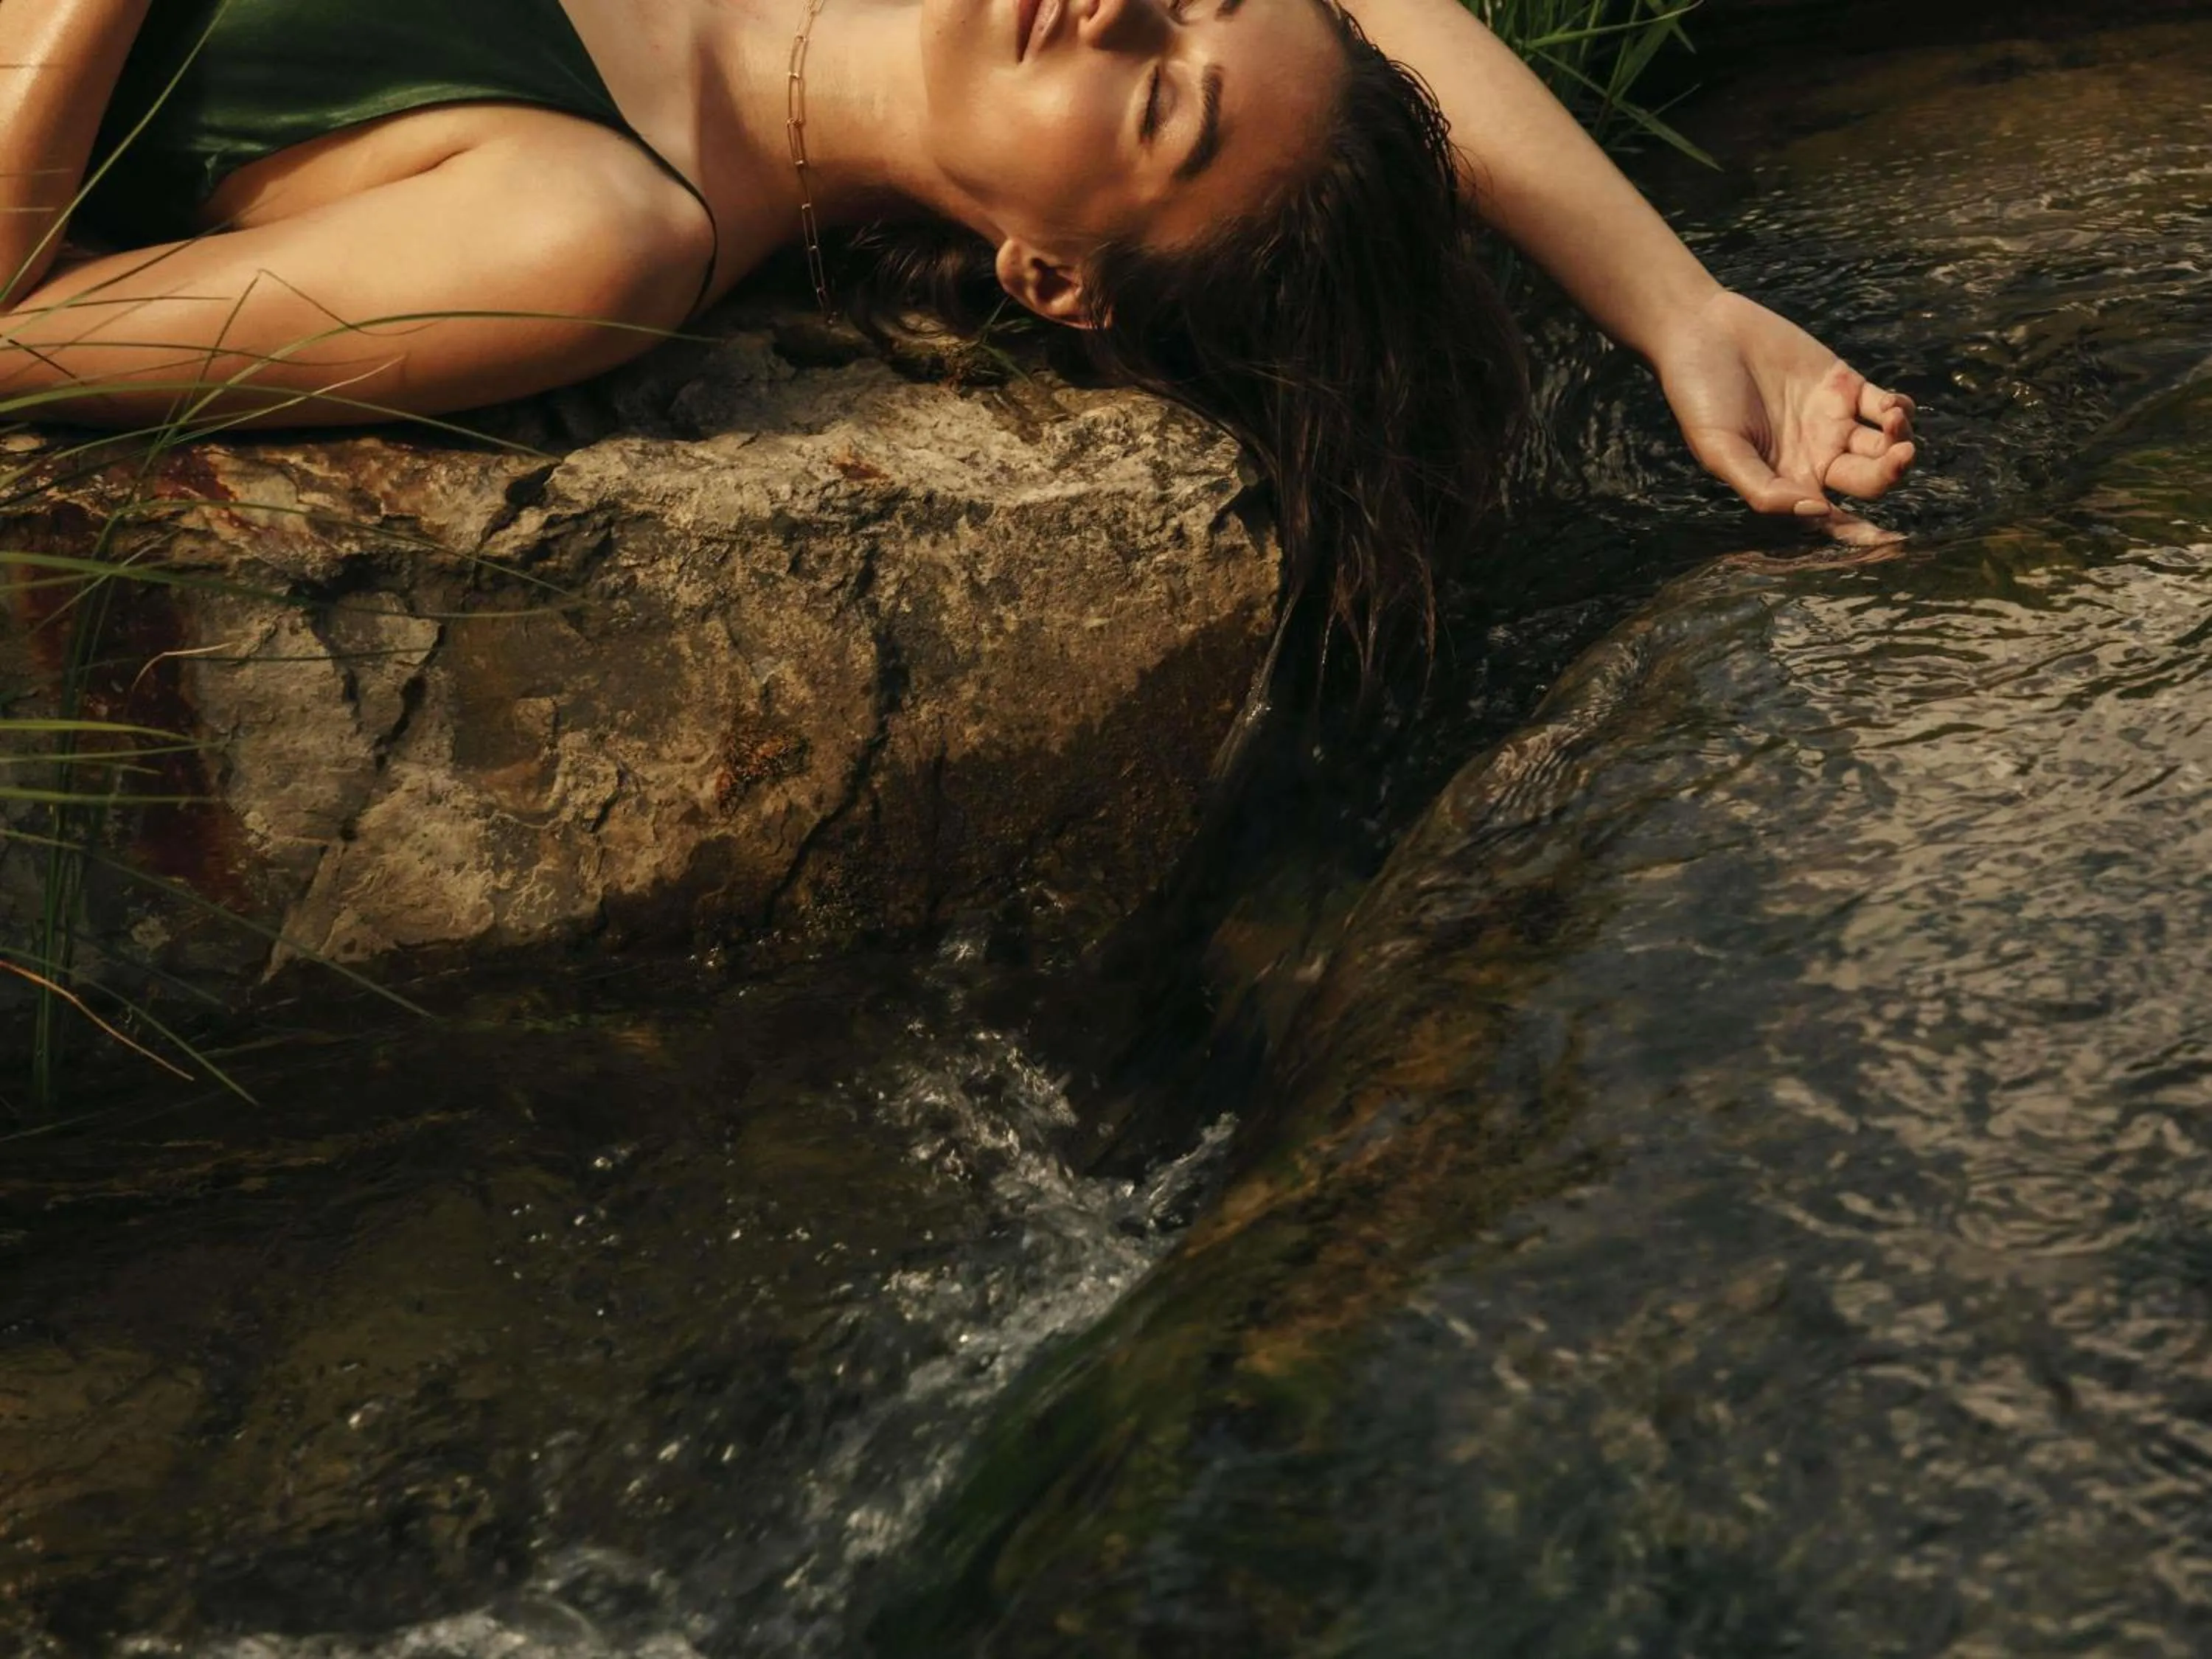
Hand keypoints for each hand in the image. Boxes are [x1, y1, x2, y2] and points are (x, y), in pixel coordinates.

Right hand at [1653, 288, 1916, 521]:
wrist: (1701, 333)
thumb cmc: (1700, 396)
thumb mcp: (1719, 450)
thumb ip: (1763, 488)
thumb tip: (1817, 510)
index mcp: (1785, 480)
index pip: (1831, 518)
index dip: (1859, 532)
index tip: (1885, 538)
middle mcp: (1814, 456)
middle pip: (1868, 480)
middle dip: (1891, 474)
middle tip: (1901, 456)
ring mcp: (1832, 421)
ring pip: (1885, 445)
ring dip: (1901, 440)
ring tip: (1892, 422)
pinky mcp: (1844, 384)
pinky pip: (1887, 407)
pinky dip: (1899, 410)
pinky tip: (1890, 406)